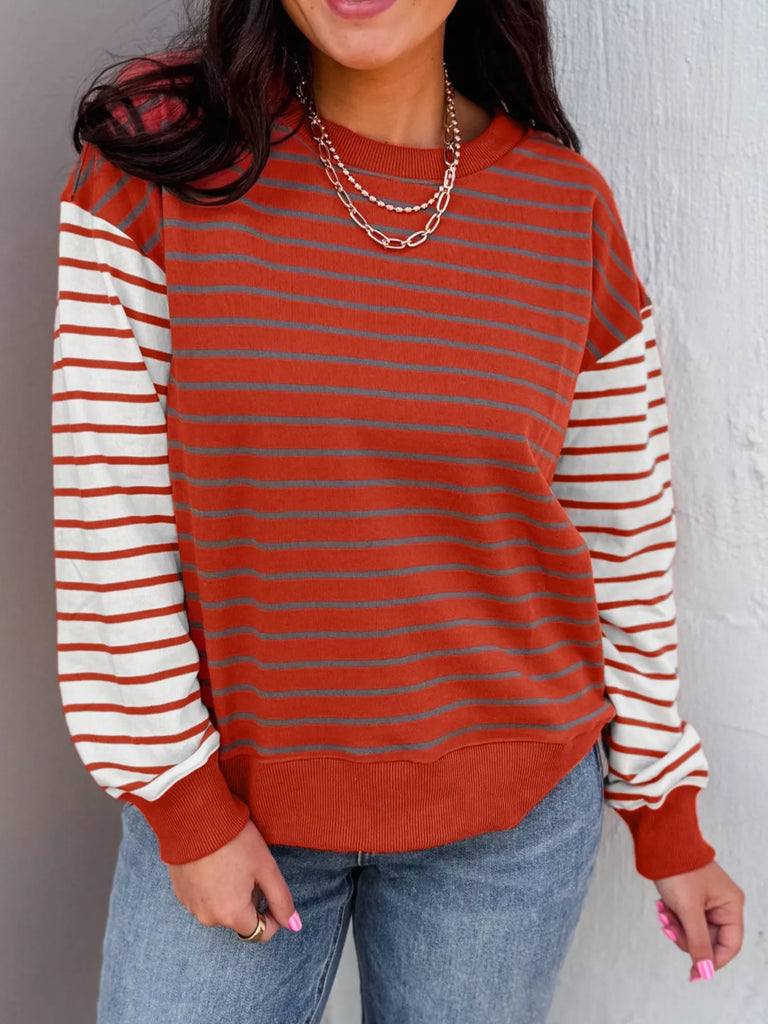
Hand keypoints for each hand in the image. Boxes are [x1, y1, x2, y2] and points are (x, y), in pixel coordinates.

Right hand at [167, 818, 301, 941]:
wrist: (193, 816)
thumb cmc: (234, 840)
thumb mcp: (265, 867)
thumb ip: (281, 899)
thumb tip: (294, 926)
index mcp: (231, 915)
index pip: (260, 933)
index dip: (272, 916)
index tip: (271, 891)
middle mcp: (207, 918)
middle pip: (239, 920)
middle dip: (249, 901)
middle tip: (250, 869)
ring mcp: (190, 906)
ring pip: (219, 909)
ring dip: (229, 895)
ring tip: (231, 863)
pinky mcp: (179, 892)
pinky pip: (202, 899)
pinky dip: (211, 888)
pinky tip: (214, 863)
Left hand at [653, 860, 743, 980]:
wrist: (660, 842)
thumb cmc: (679, 869)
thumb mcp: (688, 910)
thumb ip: (698, 943)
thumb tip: (704, 972)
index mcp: (731, 905)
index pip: (729, 946)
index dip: (712, 961)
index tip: (694, 973)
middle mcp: (723, 904)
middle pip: (709, 939)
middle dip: (685, 937)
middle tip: (668, 927)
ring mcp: (707, 901)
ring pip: (693, 931)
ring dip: (676, 926)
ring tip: (663, 913)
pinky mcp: (691, 897)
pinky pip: (684, 919)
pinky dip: (672, 917)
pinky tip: (661, 907)